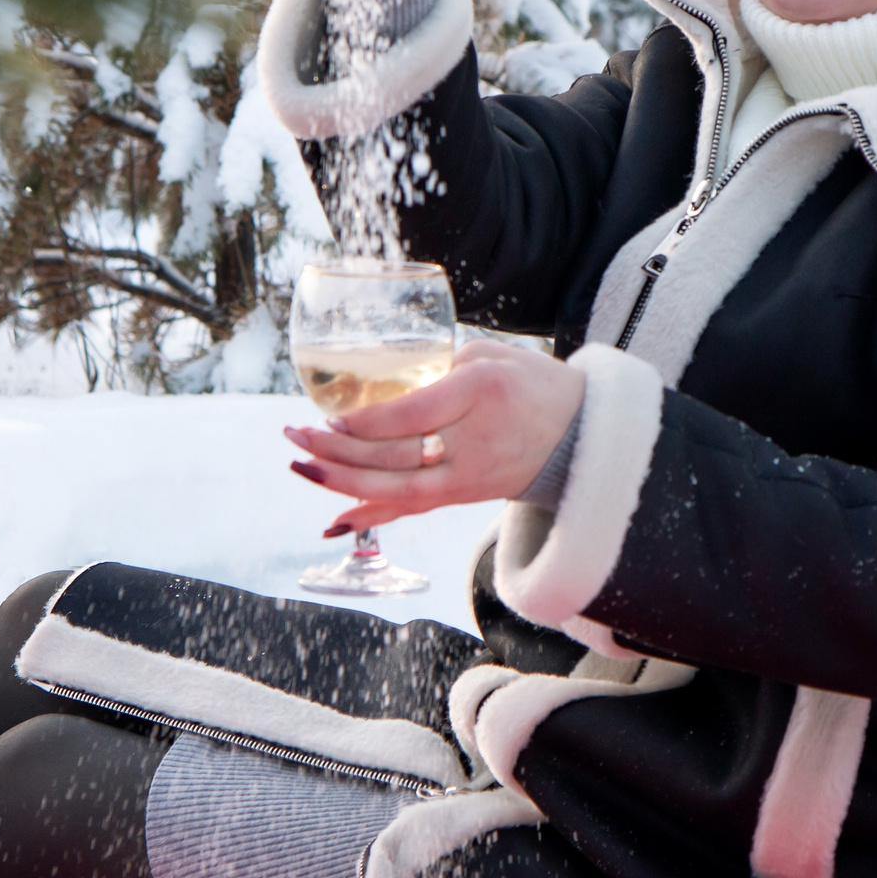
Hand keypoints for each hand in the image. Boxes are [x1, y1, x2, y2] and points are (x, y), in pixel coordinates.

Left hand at [284, 341, 584, 532]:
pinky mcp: (462, 497)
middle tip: (295, 437)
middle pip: (394, 458)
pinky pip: (410, 509)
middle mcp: (472, 442)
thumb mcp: (492, 355)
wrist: (580, 436)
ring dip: (342, 483)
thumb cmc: (534, 384)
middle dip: (337, 452)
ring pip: (396, 490)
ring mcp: (467, 477)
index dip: (364, 424)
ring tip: (301, 468)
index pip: (410, 416)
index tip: (328, 419)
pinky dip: (371, 516)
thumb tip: (386, 390)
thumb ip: (439, 368)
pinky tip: (333, 522)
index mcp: (480, 394)